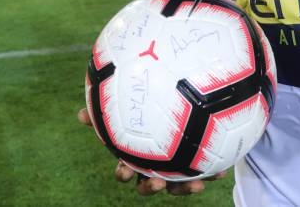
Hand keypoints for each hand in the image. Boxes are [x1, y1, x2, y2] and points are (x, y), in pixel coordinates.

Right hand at [77, 109, 223, 195]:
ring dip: (184, 189)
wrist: (180, 111)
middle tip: (157, 182)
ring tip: (195, 185)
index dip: (124, 174)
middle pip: (149, 185)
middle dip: (151, 187)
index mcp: (135, 156)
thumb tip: (79, 115)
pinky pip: (201, 173)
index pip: (125, 171)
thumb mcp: (128, 109)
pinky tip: (220, 171)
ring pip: (176, 186)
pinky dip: (210, 174)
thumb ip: (106, 111)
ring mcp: (173, 169)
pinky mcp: (193, 167)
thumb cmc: (146, 112)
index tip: (125, 172)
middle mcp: (153, 166)